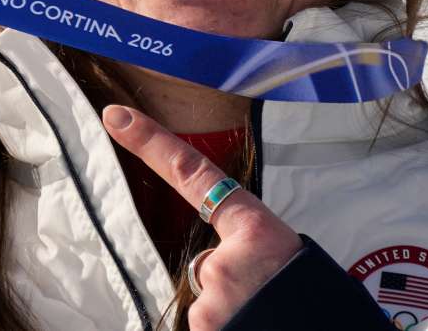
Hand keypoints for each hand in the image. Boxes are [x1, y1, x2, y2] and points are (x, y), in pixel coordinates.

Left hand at [102, 105, 302, 330]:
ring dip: (228, 309)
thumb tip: (219, 266)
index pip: (190, 173)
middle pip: (205, 262)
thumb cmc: (310, 296)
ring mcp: (212, 295)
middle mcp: (224, 258)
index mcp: (254, 228)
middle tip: (263, 295)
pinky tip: (249, 324)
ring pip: (206, 297)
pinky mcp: (203, 326)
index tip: (117, 117)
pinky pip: (205, 322)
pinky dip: (223, 326)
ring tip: (261, 315)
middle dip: (227, 281)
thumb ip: (244, 246)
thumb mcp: (284, 257)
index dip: (150, 142)